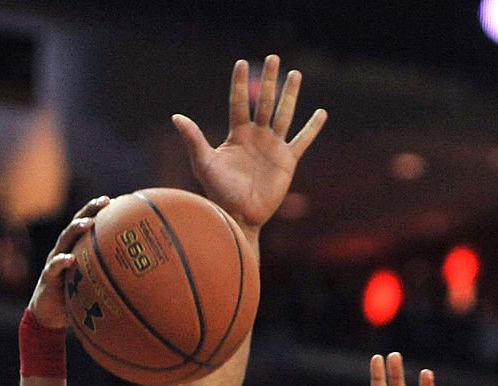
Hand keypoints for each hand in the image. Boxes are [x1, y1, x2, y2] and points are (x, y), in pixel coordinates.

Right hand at [27, 196, 109, 327]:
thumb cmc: (76, 298)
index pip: (89, 224)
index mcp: (77, 248)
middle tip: (105, 201)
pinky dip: (61, 262)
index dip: (100, 211)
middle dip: (90, 210)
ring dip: (76, 229)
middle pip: (77, 224)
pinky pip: (54, 267)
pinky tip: (70, 259)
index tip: (118, 201)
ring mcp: (55, 260)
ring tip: (88, 223)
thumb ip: (112, 279)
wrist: (49, 314)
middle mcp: (65, 249)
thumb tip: (143, 284)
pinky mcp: (48, 276)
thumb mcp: (95, 285)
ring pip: (64, 240)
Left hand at [171, 54, 325, 238]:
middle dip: (269, 80)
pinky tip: (321, 113)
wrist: (239, 215)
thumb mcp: (203, 164)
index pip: (239, 103)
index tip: (241, 63)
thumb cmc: (218, 192)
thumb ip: (193, 140)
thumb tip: (176, 117)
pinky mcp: (287, 161)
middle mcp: (256, 137)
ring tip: (295, 74)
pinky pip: (302, 141)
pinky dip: (312, 128)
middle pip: (264, 102)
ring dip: (290, 94)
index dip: (240, 84)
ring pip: (284, 114)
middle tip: (273, 57)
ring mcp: (273, 147)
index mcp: (237, 135)